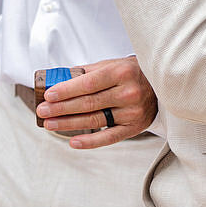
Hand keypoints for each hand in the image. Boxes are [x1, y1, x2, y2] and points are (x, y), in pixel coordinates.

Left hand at [39, 56, 158, 149]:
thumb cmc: (132, 73)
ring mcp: (132, 112)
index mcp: (122, 72)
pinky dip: (90, 141)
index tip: (48, 95)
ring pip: (94, 120)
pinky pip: (109, 137)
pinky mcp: (134, 127)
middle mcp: (129, 92)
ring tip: (49, 124)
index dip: (66, 90)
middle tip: (42, 111)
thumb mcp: (112, 65)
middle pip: (88, 103)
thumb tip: (57, 79)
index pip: (88, 83)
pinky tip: (73, 141)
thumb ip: (87, 72)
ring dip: (68, 123)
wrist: (163, 84)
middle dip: (61, 108)